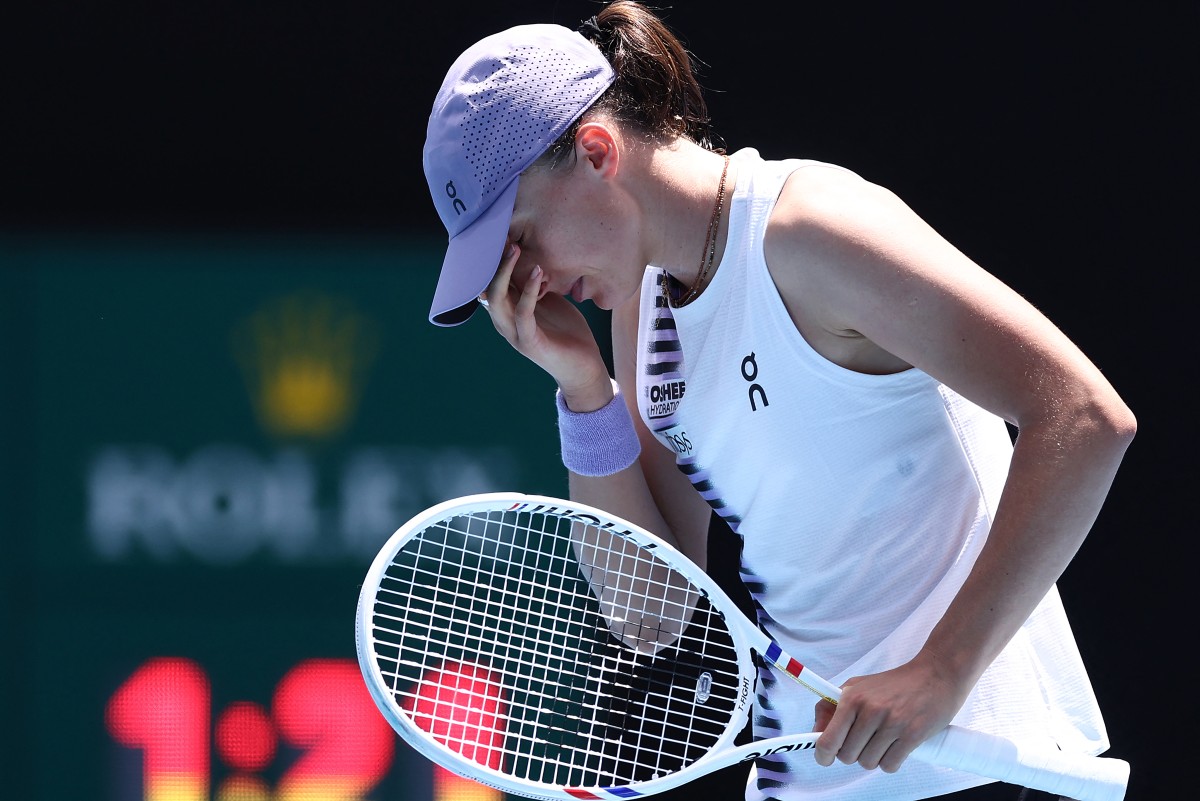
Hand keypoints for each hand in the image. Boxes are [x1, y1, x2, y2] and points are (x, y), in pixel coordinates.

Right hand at [480, 243, 610, 405]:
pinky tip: (539, 272)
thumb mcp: (548, 300)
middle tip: (504, 235)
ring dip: (505, 272)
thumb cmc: (566, 331)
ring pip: (497, 299)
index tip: (498, 232)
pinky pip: (523, 314)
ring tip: (515, 249)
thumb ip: (535, 283)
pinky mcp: (530, 343)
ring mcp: (514, 333)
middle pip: (486, 287)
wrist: (583, 367)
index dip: (491, 259)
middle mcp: (504, 322)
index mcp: (506, 311)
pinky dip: (530, 292)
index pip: (489, 281)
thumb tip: (532, 253)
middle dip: (493, 261)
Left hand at [813, 653, 968, 772]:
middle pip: (848, 756)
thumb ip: (832, 707)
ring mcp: (892, 723)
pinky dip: (890, 762)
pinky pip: (890, 765)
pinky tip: (895, 748)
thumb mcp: (857, 686)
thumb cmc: (894, 683)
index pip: (828, 739)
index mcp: (852, 698)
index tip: (825, 758)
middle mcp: (870, 710)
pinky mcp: (913, 735)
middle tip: (864, 742)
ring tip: (882, 742)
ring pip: (868, 763)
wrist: (936, 674)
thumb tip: (816, 733)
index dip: (823, 755)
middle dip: (853, 754)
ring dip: (873, 758)